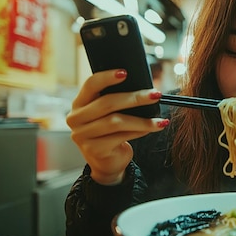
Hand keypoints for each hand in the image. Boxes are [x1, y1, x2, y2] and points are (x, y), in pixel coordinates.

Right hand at [65, 69, 168, 184]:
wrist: (107, 162)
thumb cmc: (111, 133)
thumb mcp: (109, 114)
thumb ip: (117, 101)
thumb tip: (144, 88)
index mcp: (79, 103)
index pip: (90, 85)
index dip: (107, 77)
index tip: (125, 72)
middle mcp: (76, 118)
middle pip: (107, 103)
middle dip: (135, 98)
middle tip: (155, 94)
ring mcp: (82, 135)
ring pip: (116, 122)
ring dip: (142, 120)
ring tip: (160, 120)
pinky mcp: (94, 150)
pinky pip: (121, 137)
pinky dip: (139, 131)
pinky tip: (151, 128)